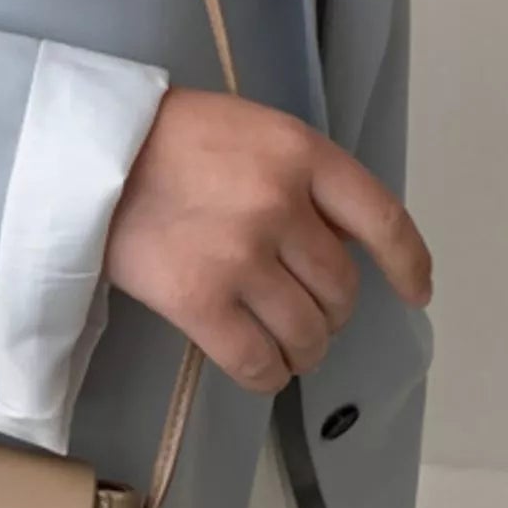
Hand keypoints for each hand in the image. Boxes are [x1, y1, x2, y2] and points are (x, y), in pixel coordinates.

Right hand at [104, 88, 432, 393]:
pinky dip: (269, 376)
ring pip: (305, 332)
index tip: (416, 293)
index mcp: (302, 155)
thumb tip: (339, 246)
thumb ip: (302, 178)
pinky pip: (257, 360)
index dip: (408, 264)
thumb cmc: (169, 139)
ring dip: (304, 351)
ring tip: (288, 349)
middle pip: (341, 289)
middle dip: (333, 314)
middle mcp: (280, 205)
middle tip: (309, 318)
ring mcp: (240, 256)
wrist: (90, 154)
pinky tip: (264, 372)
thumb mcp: (253, 131)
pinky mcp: (198, 300)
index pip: (381, 220)